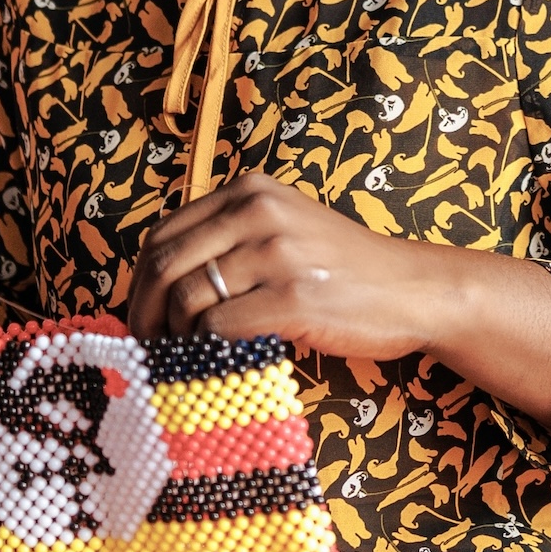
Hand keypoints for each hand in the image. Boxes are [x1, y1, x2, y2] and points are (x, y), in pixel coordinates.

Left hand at [127, 171, 446, 359]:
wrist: (412, 290)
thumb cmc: (343, 269)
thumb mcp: (283, 229)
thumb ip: (230, 239)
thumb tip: (158, 286)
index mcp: (250, 191)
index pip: (163, 234)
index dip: (139, 283)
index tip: (139, 316)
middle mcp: (258, 212)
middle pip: (164, 265)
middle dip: (144, 314)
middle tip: (146, 347)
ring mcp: (276, 253)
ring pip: (187, 298)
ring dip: (174, 337)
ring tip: (182, 356)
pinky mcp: (292, 296)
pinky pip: (218, 326)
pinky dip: (204, 349)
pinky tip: (214, 360)